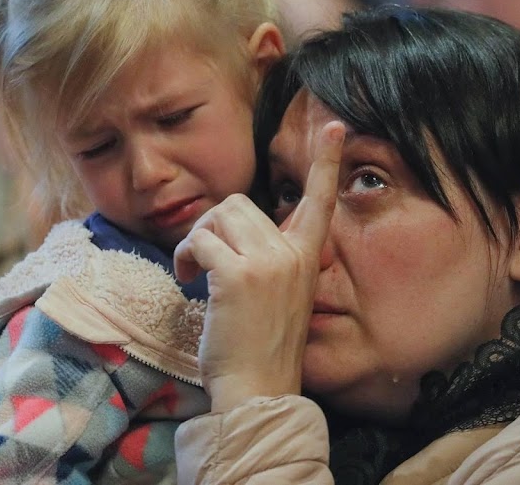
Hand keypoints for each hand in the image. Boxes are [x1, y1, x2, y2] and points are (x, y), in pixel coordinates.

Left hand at [173, 121, 343, 410]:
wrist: (258, 393)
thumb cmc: (262, 349)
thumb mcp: (280, 297)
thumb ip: (271, 260)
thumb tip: (237, 232)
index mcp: (306, 258)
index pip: (320, 201)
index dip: (326, 162)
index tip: (335, 126)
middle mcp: (292, 254)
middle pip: (240, 203)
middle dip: (212, 226)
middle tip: (202, 259)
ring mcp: (266, 263)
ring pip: (218, 215)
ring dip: (195, 239)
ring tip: (193, 271)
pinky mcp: (237, 274)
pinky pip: (199, 240)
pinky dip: (184, 256)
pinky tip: (186, 280)